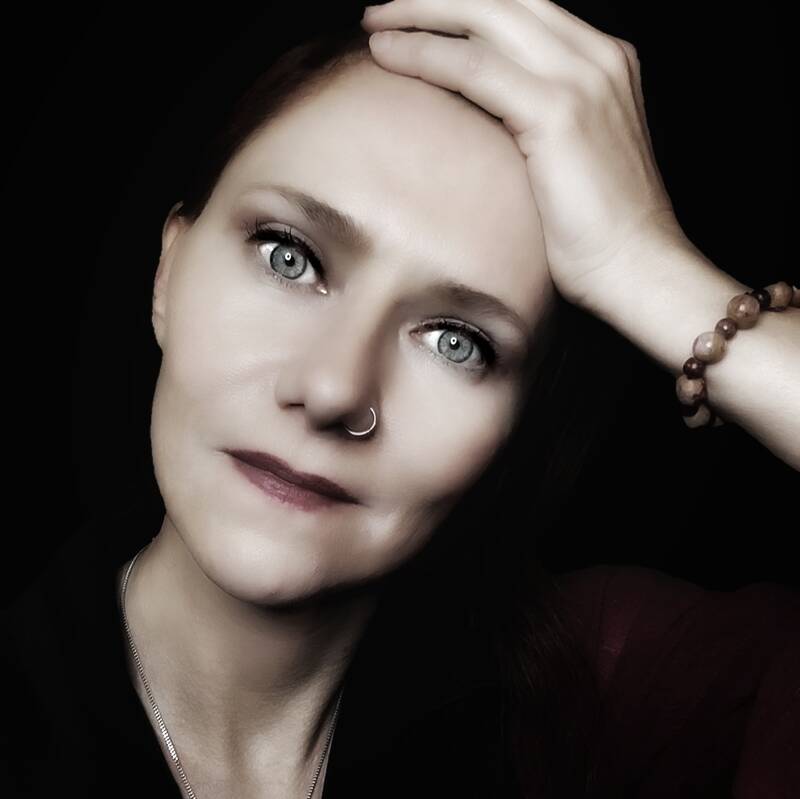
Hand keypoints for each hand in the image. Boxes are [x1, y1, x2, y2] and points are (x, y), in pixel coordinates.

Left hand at [360, 0, 687, 309]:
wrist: (636, 268)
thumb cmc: (596, 231)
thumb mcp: (566, 156)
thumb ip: (533, 118)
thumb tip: (477, 112)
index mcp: (602, 62)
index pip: (523, 7)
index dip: (465, 4)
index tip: (417, 13)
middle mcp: (597, 56)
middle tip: (383, 9)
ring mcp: (583, 78)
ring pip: (485, 15)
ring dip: (420, 12)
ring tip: (375, 21)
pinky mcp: (560, 112)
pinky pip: (474, 68)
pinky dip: (425, 54)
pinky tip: (387, 54)